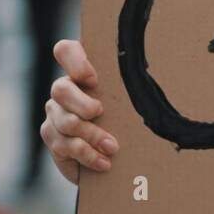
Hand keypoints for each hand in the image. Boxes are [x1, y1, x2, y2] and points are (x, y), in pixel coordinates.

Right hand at [41, 40, 117, 184]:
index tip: (94, 79)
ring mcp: (54, 113)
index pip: (65, 51)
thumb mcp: (129, 102)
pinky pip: (64, 145)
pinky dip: (87, 154)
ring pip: (64, 120)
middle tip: (100, 112)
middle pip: (60, 89)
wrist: (114, 157)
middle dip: (82, 104)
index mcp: (81, 73)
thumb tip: (161, 78)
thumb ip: (131, 88)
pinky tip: (104, 162)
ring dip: (91, 135)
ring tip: (113, 147)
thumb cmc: (126, 120)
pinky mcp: (52, 137)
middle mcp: (64, 90)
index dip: (74, 61)